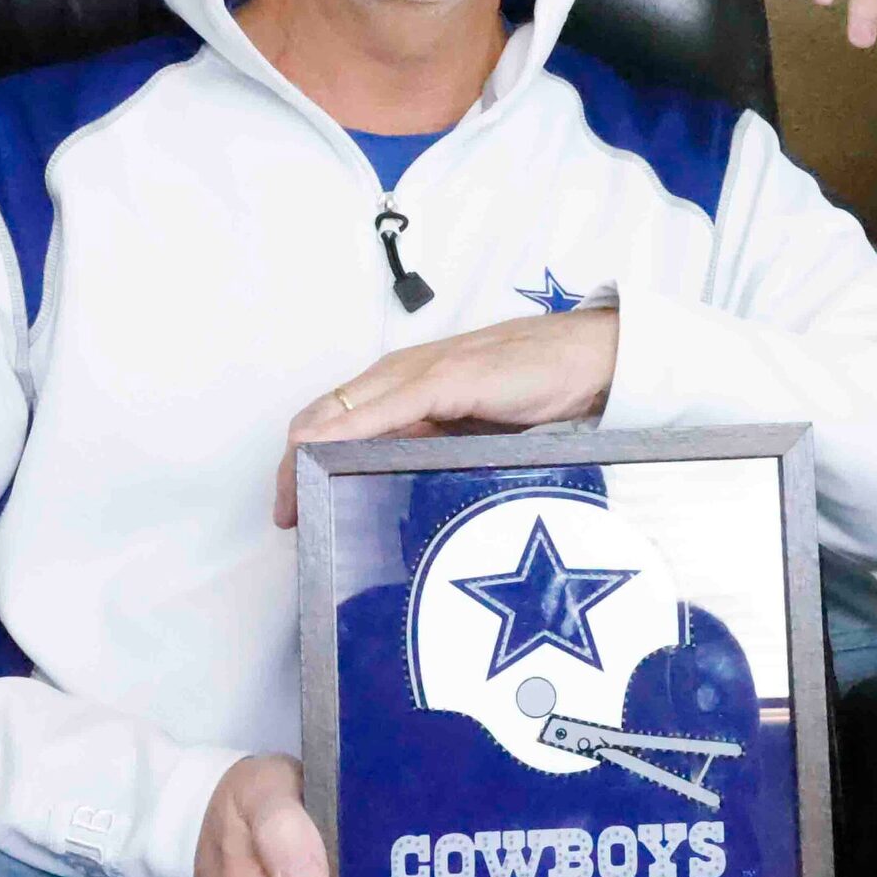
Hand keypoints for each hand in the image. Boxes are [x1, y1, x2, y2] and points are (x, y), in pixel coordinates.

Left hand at [273, 309, 619, 526]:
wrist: (588, 359)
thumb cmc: (534, 388)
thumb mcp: (465, 426)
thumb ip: (427, 443)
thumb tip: (386, 483)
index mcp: (403, 383)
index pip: (330, 419)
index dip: (298, 462)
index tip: (292, 509)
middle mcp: (400, 374)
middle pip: (322, 418)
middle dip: (292, 468)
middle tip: (288, 517)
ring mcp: (421, 373)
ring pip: (340, 412)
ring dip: (308, 457)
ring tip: (298, 500)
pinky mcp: (446, 378)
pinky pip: (384, 408)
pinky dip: (347, 432)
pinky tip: (326, 455)